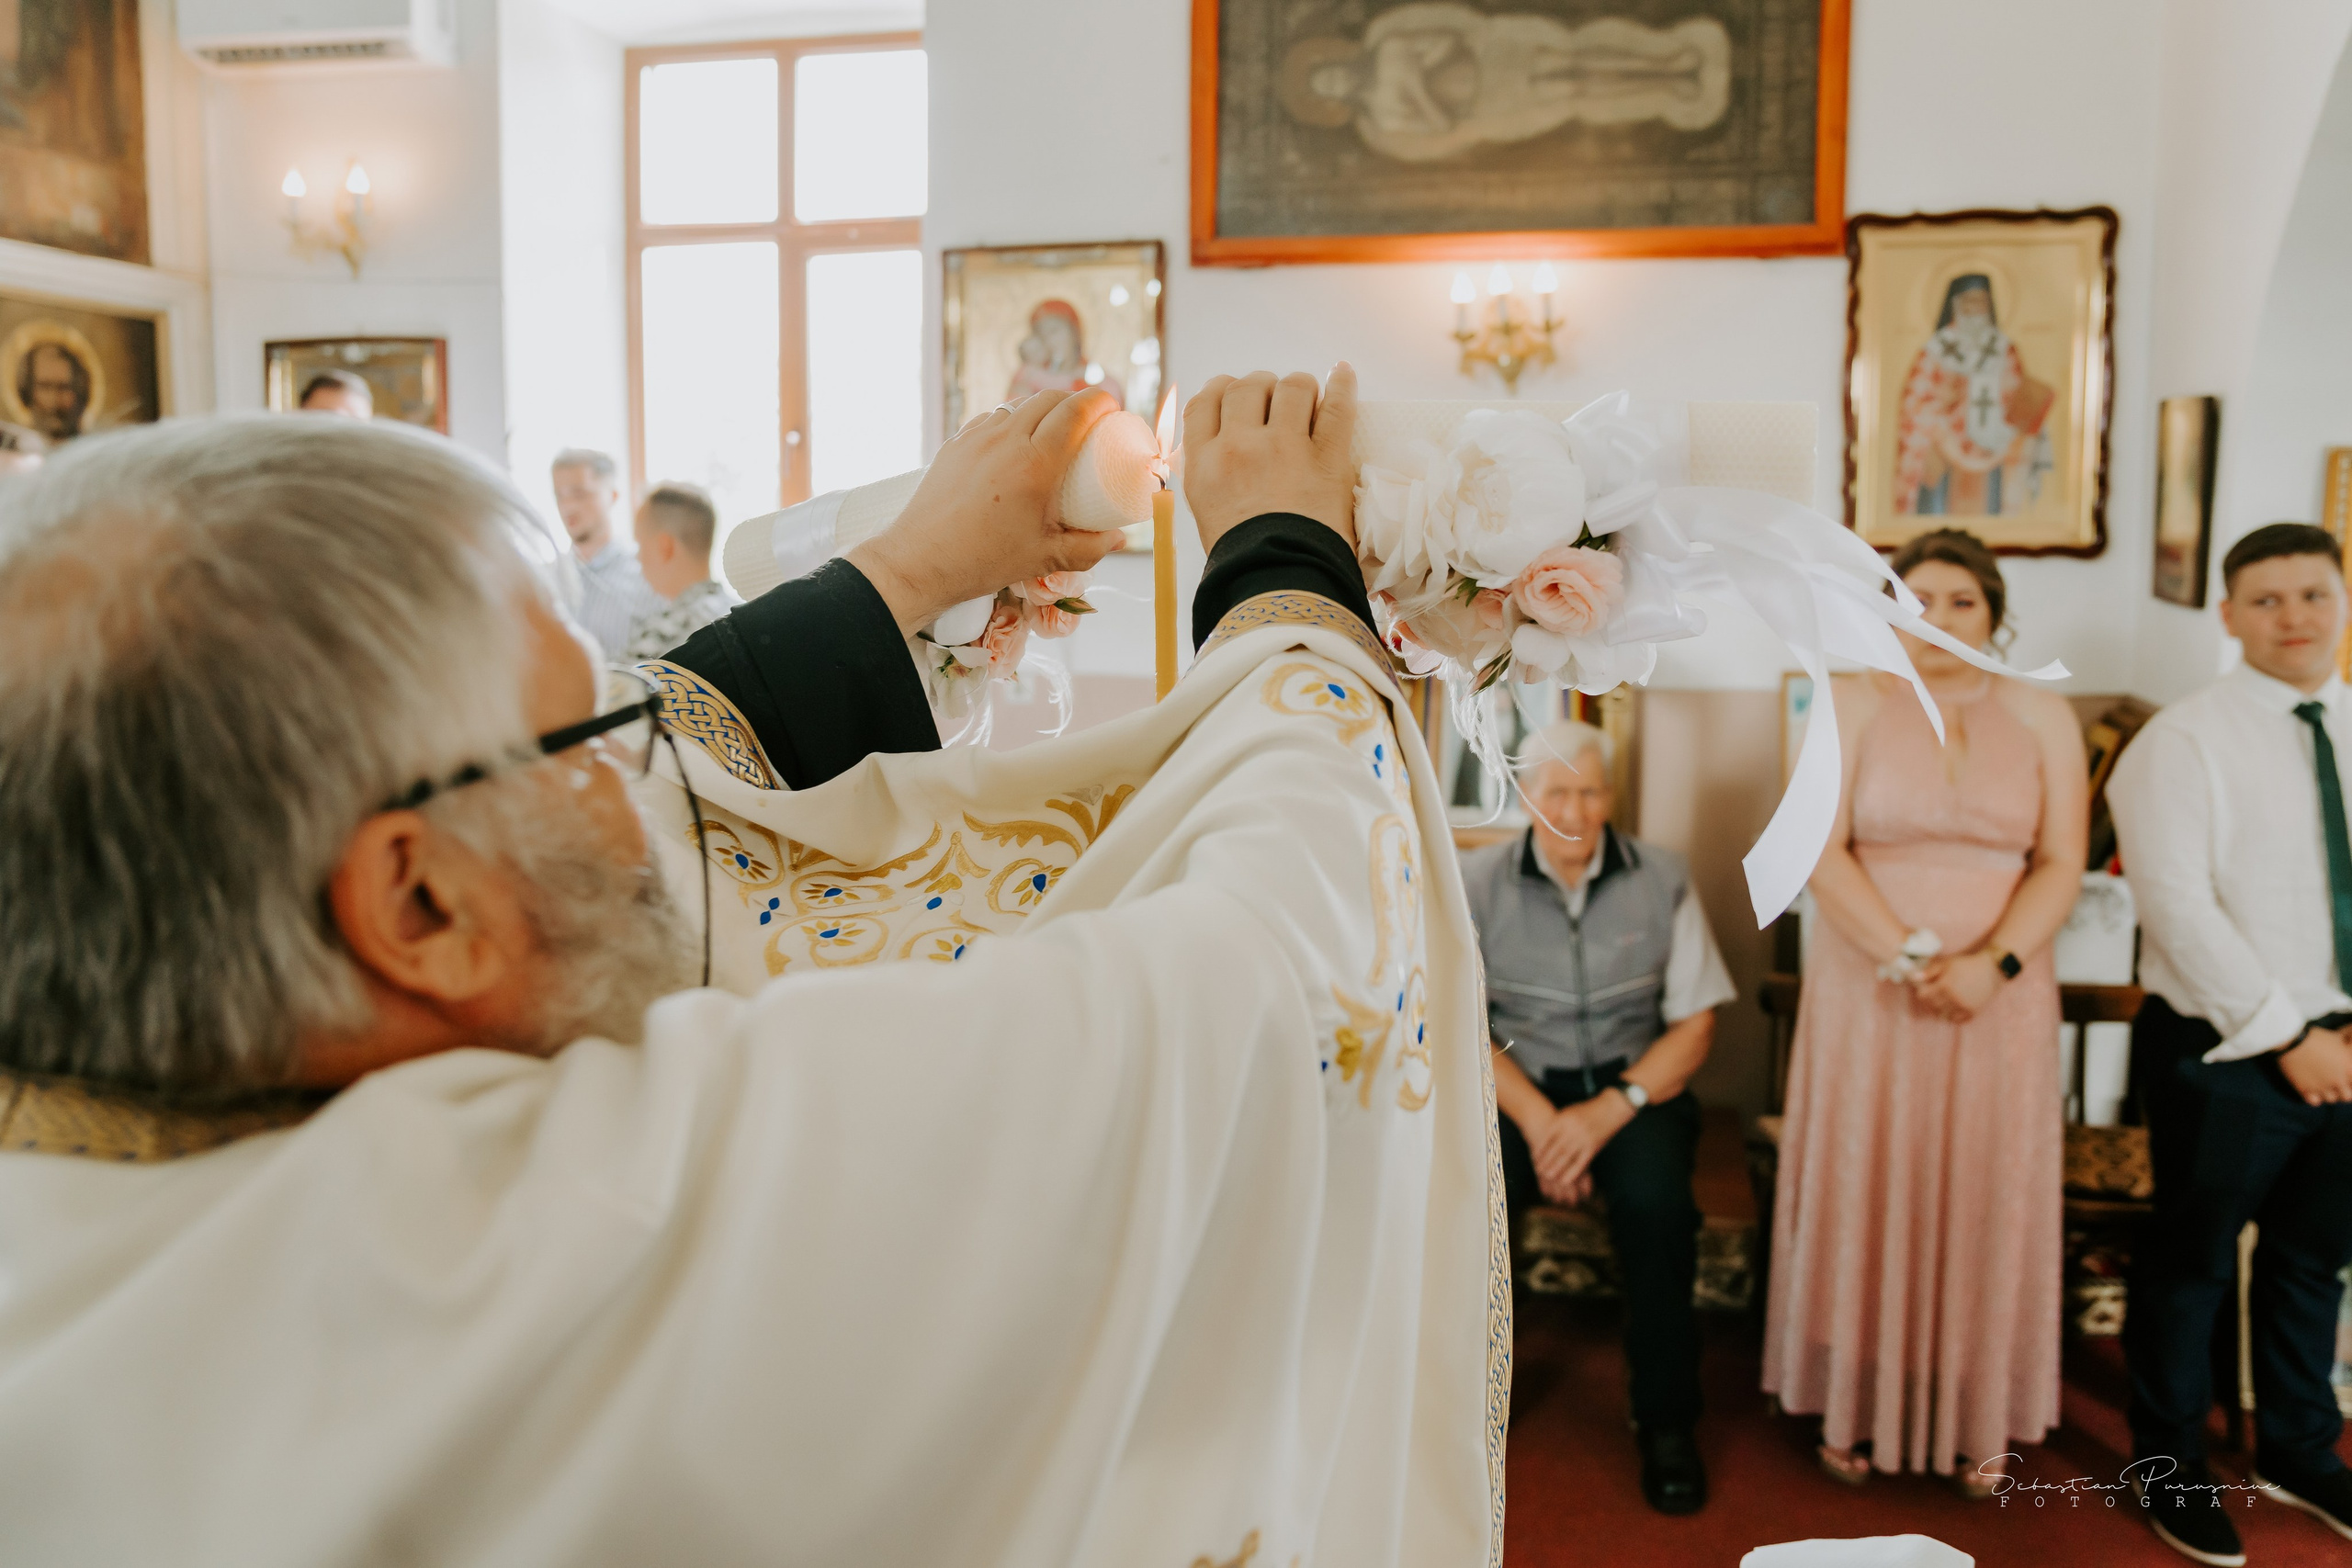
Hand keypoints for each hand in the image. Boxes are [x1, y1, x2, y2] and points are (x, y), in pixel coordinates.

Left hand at [846, 389, 1124, 634]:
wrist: (920, 561)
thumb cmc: (983, 561)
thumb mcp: (1044, 558)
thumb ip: (1089, 549)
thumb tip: (1118, 539)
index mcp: (1034, 463)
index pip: (1075, 411)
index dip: (1100, 401)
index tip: (1113, 407)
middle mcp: (1005, 440)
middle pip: (1048, 398)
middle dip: (1074, 400)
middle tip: (1089, 420)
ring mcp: (976, 438)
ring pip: (1017, 404)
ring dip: (1041, 407)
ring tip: (1052, 428)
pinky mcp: (955, 444)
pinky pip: (990, 419)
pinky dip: (1010, 420)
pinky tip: (1013, 441)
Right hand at [1181, 363, 1357, 553]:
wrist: (1277, 584)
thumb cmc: (1242, 560)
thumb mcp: (1207, 512)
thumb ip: (1211, 472)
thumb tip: (1224, 443)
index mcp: (1203, 463)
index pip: (1206, 400)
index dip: (1223, 390)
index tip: (1235, 396)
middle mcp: (1239, 446)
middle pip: (1247, 386)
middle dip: (1262, 387)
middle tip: (1274, 403)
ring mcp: (1284, 448)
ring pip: (1291, 386)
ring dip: (1299, 388)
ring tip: (1306, 400)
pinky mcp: (1325, 458)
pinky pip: (1336, 406)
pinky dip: (1341, 384)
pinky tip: (1342, 373)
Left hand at [1523, 1095, 1631, 1204]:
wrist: (1610, 1108)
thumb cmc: (1586, 1110)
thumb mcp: (1569, 1112)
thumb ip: (1558, 1123)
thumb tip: (1543, 1137)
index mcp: (1563, 1119)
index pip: (1548, 1137)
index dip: (1540, 1148)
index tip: (1533, 1157)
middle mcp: (1572, 1129)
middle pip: (1556, 1148)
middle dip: (1546, 1161)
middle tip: (1538, 1170)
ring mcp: (1583, 1139)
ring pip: (1567, 1157)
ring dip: (1557, 1168)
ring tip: (1548, 1176)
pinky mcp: (1593, 1147)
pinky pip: (1581, 1162)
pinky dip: (1573, 1172)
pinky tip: (1565, 1180)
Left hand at [1910, 951, 2000, 1021]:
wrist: (1992, 969)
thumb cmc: (1967, 964)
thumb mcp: (1947, 963)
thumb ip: (1929, 972)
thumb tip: (1913, 978)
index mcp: (1945, 985)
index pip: (1924, 996)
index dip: (1922, 993)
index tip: (1925, 989)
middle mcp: (1953, 998)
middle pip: (1933, 1006)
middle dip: (1930, 1001)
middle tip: (1933, 996)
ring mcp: (1963, 1006)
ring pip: (1944, 1015)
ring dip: (1941, 1010)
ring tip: (1943, 1002)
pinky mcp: (1973, 1011)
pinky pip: (1958, 1020)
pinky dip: (1953, 1016)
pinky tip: (1953, 1008)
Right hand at [2279, 1026, 2351, 1105]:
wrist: (2292, 1040)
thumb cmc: (2316, 1036)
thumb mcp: (2337, 1038)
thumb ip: (2346, 1048)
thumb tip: (2348, 1044)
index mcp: (2349, 1068)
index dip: (2350, 1081)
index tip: (2345, 1078)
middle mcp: (2338, 1080)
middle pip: (2347, 1096)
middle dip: (2343, 1091)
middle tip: (2335, 1083)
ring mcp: (2322, 1087)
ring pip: (2331, 1099)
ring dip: (2328, 1093)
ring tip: (2322, 1085)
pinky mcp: (2306, 1090)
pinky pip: (2315, 1102)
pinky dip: (2314, 1097)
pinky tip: (2311, 1088)